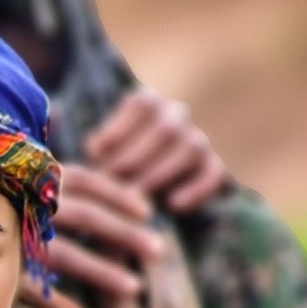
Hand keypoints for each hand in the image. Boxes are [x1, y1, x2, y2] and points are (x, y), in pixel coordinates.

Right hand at [18, 162, 165, 307]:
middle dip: (124, 233)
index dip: (115, 194)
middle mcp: (22, 205)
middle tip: (159, 250)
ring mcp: (8, 238)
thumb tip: (96, 193)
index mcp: (31, 181)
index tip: (146, 210)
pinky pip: (34, 292)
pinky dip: (58, 306)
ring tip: (134, 288)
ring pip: (64, 255)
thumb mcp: (14, 190)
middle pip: (84, 215)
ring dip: (102, 272)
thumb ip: (48, 189)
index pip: (83, 180)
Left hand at [85, 86, 226, 212]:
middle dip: (136, 157)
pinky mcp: (210, 165)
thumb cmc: (109, 162)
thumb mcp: (99, 150)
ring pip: (191, 148)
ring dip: (162, 173)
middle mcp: (177, 115)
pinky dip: (196, 189)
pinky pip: (213, 173)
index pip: (143, 103)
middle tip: (112, 181)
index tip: (94, 153)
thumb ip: (97, 146)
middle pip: (167, 129)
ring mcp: (197, 139)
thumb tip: (94, 151)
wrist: (137, 184)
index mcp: (149, 102)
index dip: (119, 127)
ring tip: (136, 195)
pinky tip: (173, 205)